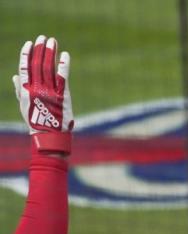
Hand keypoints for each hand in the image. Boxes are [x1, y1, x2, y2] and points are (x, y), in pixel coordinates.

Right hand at [13, 35, 72, 153]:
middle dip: (40, 49)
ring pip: (48, 68)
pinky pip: (62, 77)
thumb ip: (19, 90)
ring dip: (50, 53)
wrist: (49, 135)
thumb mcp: (24, 105)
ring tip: (52, 41)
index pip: (24, 67)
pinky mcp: (62, 95)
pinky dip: (63, 65)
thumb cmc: (36, 120)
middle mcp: (36, 88)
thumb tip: (14, 76)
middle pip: (37, 64)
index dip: (26, 54)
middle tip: (43, 37)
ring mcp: (49, 91)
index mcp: (26, 89)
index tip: (29, 43)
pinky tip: (65, 54)